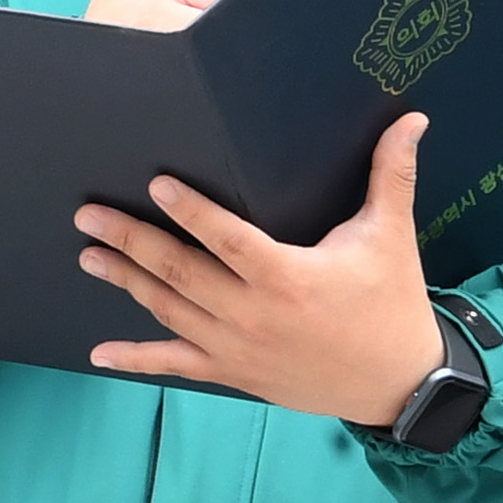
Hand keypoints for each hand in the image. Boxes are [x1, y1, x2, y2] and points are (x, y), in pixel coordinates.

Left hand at [79, 113, 443, 424]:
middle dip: (131, 241)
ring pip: (170, 311)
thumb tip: (413, 118)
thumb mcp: (391, 237)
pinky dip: (137, 359)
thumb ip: (392, 175)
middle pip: (180, 272)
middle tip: (89, 215)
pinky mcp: (235, 373)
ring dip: (127, 281)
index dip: (190, 211)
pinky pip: (176, 366)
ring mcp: (238, 348)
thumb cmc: (391, 304)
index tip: (156, 184)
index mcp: (287, 278)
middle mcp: (253, 315)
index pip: (227, 238)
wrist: (398, 385)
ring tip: (90, 255)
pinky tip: (101, 353)